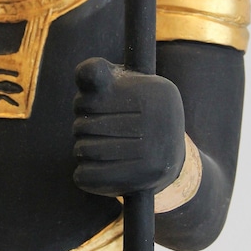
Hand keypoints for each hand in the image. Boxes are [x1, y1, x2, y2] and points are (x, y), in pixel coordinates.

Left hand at [73, 57, 184, 197]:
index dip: (83, 104)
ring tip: (91, 146)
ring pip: (86, 150)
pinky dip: (83, 173)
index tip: (90, 107)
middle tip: (91, 129)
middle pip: (87, 125)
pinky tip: (91, 168)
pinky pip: (90, 176)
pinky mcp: (145, 178)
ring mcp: (155, 152)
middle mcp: (160, 120)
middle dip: (81, 127)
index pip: (91, 99)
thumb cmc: (135, 112)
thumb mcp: (122, 85)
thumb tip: (85, 72)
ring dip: (81, 149)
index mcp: (155, 91)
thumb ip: (97, 74)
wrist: (169, 156)